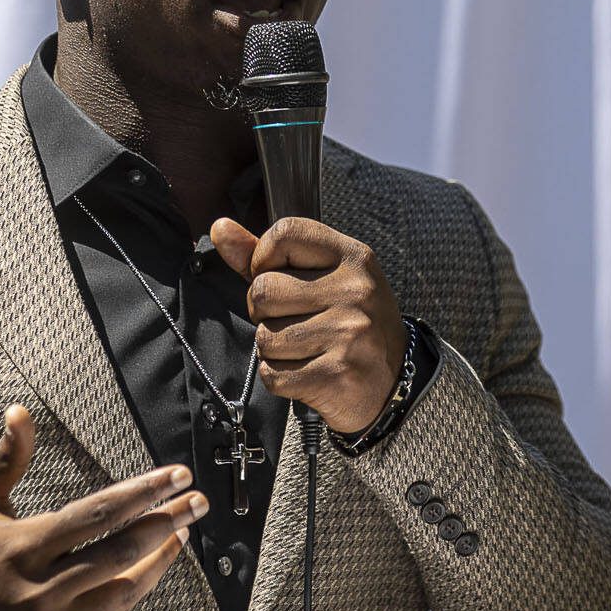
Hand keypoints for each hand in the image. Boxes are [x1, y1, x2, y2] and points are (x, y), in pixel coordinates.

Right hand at [0, 404, 207, 610]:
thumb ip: (4, 458)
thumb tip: (19, 411)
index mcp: (21, 548)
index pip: (96, 515)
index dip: (143, 493)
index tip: (177, 475)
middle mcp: (40, 591)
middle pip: (121, 551)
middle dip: (168, 522)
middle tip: (198, 500)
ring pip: (126, 591)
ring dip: (161, 560)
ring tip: (182, 532)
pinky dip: (136, 590)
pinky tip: (152, 566)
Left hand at [210, 216, 407, 433]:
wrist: (391, 382)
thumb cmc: (347, 321)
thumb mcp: (321, 278)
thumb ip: (267, 255)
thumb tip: (219, 228)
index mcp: (353, 256)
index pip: (284, 234)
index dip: (264, 258)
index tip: (278, 277)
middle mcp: (355, 290)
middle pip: (263, 291)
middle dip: (264, 312)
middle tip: (292, 321)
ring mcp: (349, 333)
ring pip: (265, 337)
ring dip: (273, 349)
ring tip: (305, 348)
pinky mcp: (337, 374)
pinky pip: (273, 374)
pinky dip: (279, 378)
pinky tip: (306, 372)